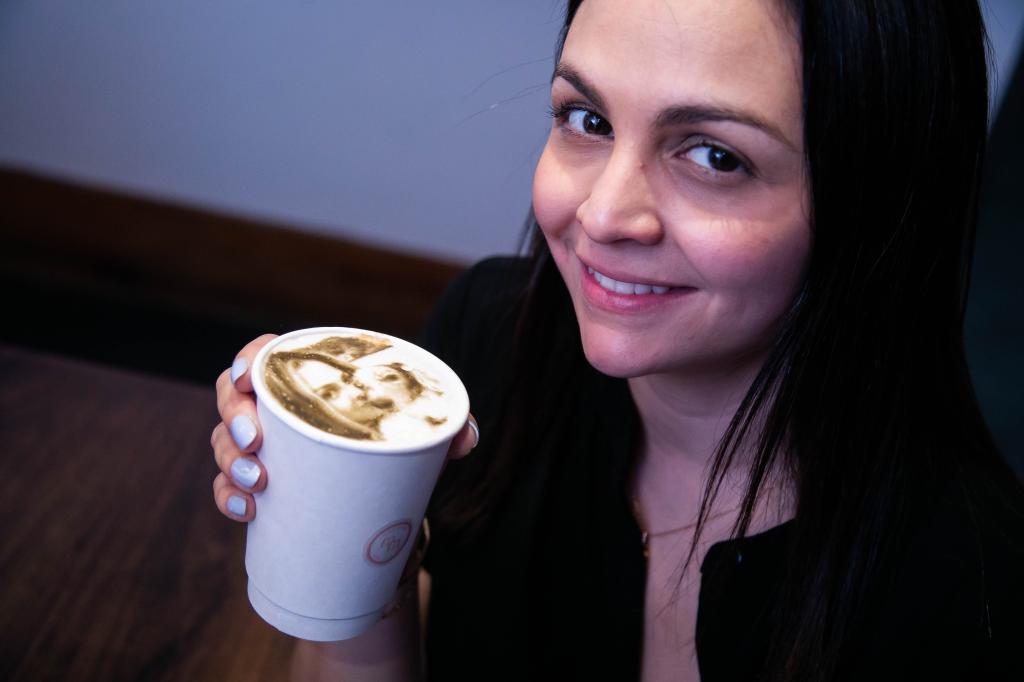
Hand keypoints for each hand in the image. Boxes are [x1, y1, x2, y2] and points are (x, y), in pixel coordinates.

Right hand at [211, 334, 478, 522]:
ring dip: (230, 462)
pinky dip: (229, 498)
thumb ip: (448, 425)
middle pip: (232, 397)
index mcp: (310, 378)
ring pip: (223, 442)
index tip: (248, 377)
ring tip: (259, 482)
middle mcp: (277, 407)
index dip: (246, 360)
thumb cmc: (394, 440)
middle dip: (235, 418)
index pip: (265, 355)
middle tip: (257, 443)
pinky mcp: (258, 483)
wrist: (384, 494)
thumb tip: (466, 438)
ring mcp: (261, 446)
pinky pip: (226, 487)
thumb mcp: (420, 429)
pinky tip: (248, 511)